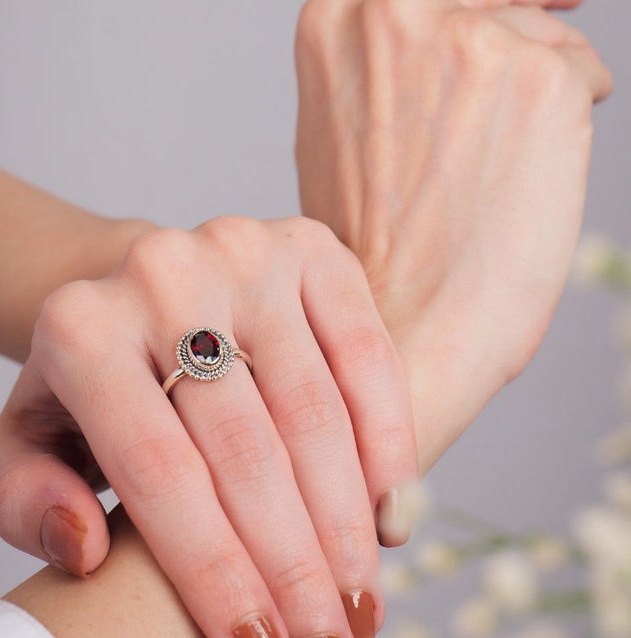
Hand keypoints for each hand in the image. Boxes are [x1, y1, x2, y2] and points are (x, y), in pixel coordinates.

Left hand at [0, 216, 417, 637]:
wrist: (148, 295)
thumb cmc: (95, 382)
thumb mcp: (29, 441)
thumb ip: (25, 497)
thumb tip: (85, 546)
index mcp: (80, 328)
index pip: (161, 475)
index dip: (218, 578)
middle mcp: (164, 274)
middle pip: (248, 452)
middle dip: (297, 572)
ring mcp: (245, 250)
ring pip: (314, 414)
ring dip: (345, 527)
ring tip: (361, 606)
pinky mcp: (310, 246)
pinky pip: (367, 357)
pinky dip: (388, 443)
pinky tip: (390, 516)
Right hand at [295, 0, 611, 471]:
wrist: (401, 329)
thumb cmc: (368, 252)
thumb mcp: (336, 136)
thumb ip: (375, 69)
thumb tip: (440, 31)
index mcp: (334, 20)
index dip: (459, 17)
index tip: (480, 36)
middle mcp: (398, 9)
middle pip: (485, 3)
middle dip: (497, 51)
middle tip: (484, 125)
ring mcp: (471, 40)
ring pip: (535, 36)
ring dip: (528, 96)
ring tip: (481, 178)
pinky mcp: (543, 80)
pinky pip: (579, 74)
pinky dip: (563, 124)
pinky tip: (515, 182)